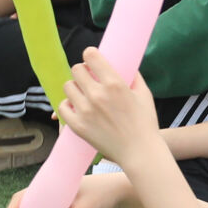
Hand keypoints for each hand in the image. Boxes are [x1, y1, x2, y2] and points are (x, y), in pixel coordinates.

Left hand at [49, 44, 160, 163]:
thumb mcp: (144, 94)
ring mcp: (85, 110)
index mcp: (114, 84)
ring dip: (76, 88)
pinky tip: (78, 108)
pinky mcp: (77, 125)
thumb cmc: (145, 123)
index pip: (90, 56)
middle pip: (76, 70)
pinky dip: (68, 106)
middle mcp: (97, 95)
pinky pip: (62, 107)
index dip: (90, 55)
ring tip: (83, 95)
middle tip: (89, 80)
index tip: (92, 60)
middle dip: (83, 72)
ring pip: (68, 87)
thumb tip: (124, 64)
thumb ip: (133, 76)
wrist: (140, 152)